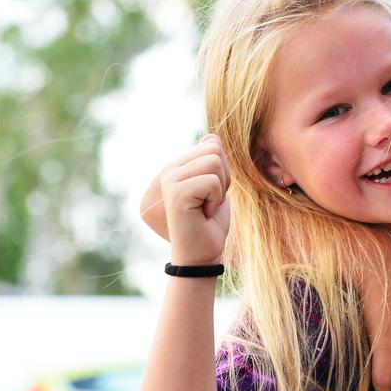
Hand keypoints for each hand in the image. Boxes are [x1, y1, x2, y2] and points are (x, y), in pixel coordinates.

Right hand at [160, 135, 230, 264]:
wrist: (200, 255)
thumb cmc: (209, 223)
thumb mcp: (216, 186)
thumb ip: (211, 161)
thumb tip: (211, 136)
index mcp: (175, 167)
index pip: (211, 144)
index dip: (222, 170)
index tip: (211, 194)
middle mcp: (167, 171)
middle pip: (214, 149)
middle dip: (223, 177)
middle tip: (210, 201)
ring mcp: (169, 181)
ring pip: (214, 162)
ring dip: (220, 188)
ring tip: (207, 206)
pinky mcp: (175, 193)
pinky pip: (212, 181)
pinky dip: (216, 200)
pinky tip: (203, 214)